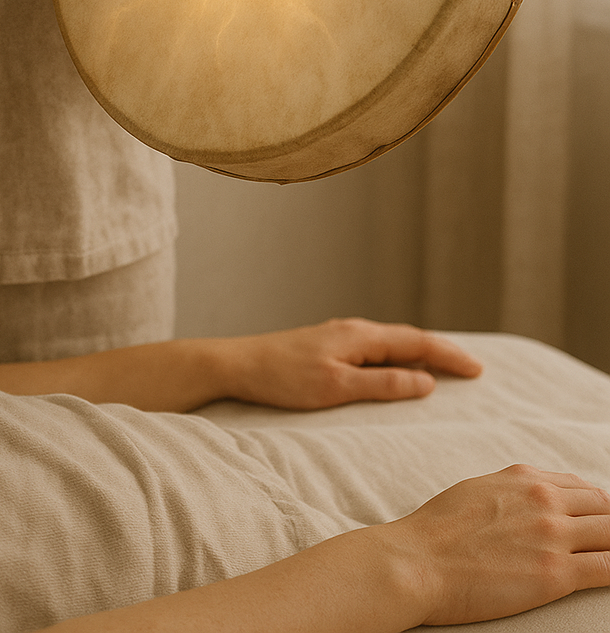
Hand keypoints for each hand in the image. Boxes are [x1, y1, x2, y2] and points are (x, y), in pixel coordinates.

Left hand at [210, 318, 482, 408]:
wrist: (237, 365)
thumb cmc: (283, 378)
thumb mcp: (336, 387)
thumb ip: (382, 384)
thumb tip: (425, 382)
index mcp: (360, 336)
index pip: (416, 342)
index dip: (449, 356)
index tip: (479, 369)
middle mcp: (354, 330)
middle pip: (408, 338)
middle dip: (442, 352)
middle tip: (475, 369)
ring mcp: (340, 336)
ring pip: (392, 342)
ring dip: (421, 353)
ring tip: (447, 367)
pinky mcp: (329, 346)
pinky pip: (376, 348)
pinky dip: (399, 356)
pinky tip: (399, 367)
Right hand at [385, 465, 609, 624]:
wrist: (418, 561)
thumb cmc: (439, 532)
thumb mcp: (479, 491)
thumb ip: (514, 493)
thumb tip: (535, 502)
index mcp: (524, 477)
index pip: (583, 488)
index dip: (599, 508)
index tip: (602, 522)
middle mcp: (544, 499)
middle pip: (604, 508)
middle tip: (608, 541)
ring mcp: (552, 535)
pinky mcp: (556, 573)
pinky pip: (607, 569)